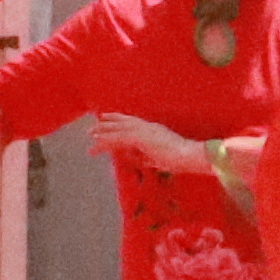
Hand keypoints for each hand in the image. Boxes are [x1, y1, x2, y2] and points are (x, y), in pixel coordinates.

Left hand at [86, 112, 204, 171]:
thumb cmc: (180, 160)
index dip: (119, 120)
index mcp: (154, 130)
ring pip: (119, 128)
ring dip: (103, 131)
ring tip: (90, 134)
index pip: (133, 123)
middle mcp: (148, 127)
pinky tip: (97, 142)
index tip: (107, 119)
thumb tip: (134, 157)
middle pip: (124, 122)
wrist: (189, 156)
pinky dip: (107, 139)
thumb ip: (145, 157)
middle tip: (94, 124)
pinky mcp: (141, 137)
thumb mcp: (159, 159)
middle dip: (108, 123)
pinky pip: (119, 137)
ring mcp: (145, 130)